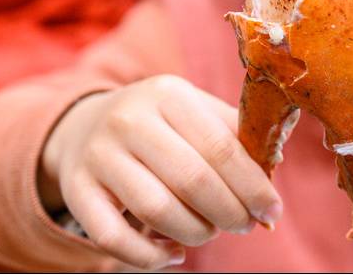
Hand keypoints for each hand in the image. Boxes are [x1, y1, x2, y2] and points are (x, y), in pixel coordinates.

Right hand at [38, 75, 282, 269]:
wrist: (86, 124)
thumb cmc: (161, 123)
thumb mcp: (195, 111)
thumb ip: (235, 134)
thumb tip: (275, 166)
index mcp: (169, 95)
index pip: (221, 147)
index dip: (252, 186)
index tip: (272, 211)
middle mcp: (130, 120)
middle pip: (192, 180)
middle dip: (229, 212)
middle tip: (244, 225)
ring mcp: (99, 155)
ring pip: (157, 210)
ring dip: (195, 233)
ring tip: (209, 231)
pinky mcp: (76, 189)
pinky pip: (113, 238)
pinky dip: (150, 257)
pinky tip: (174, 254)